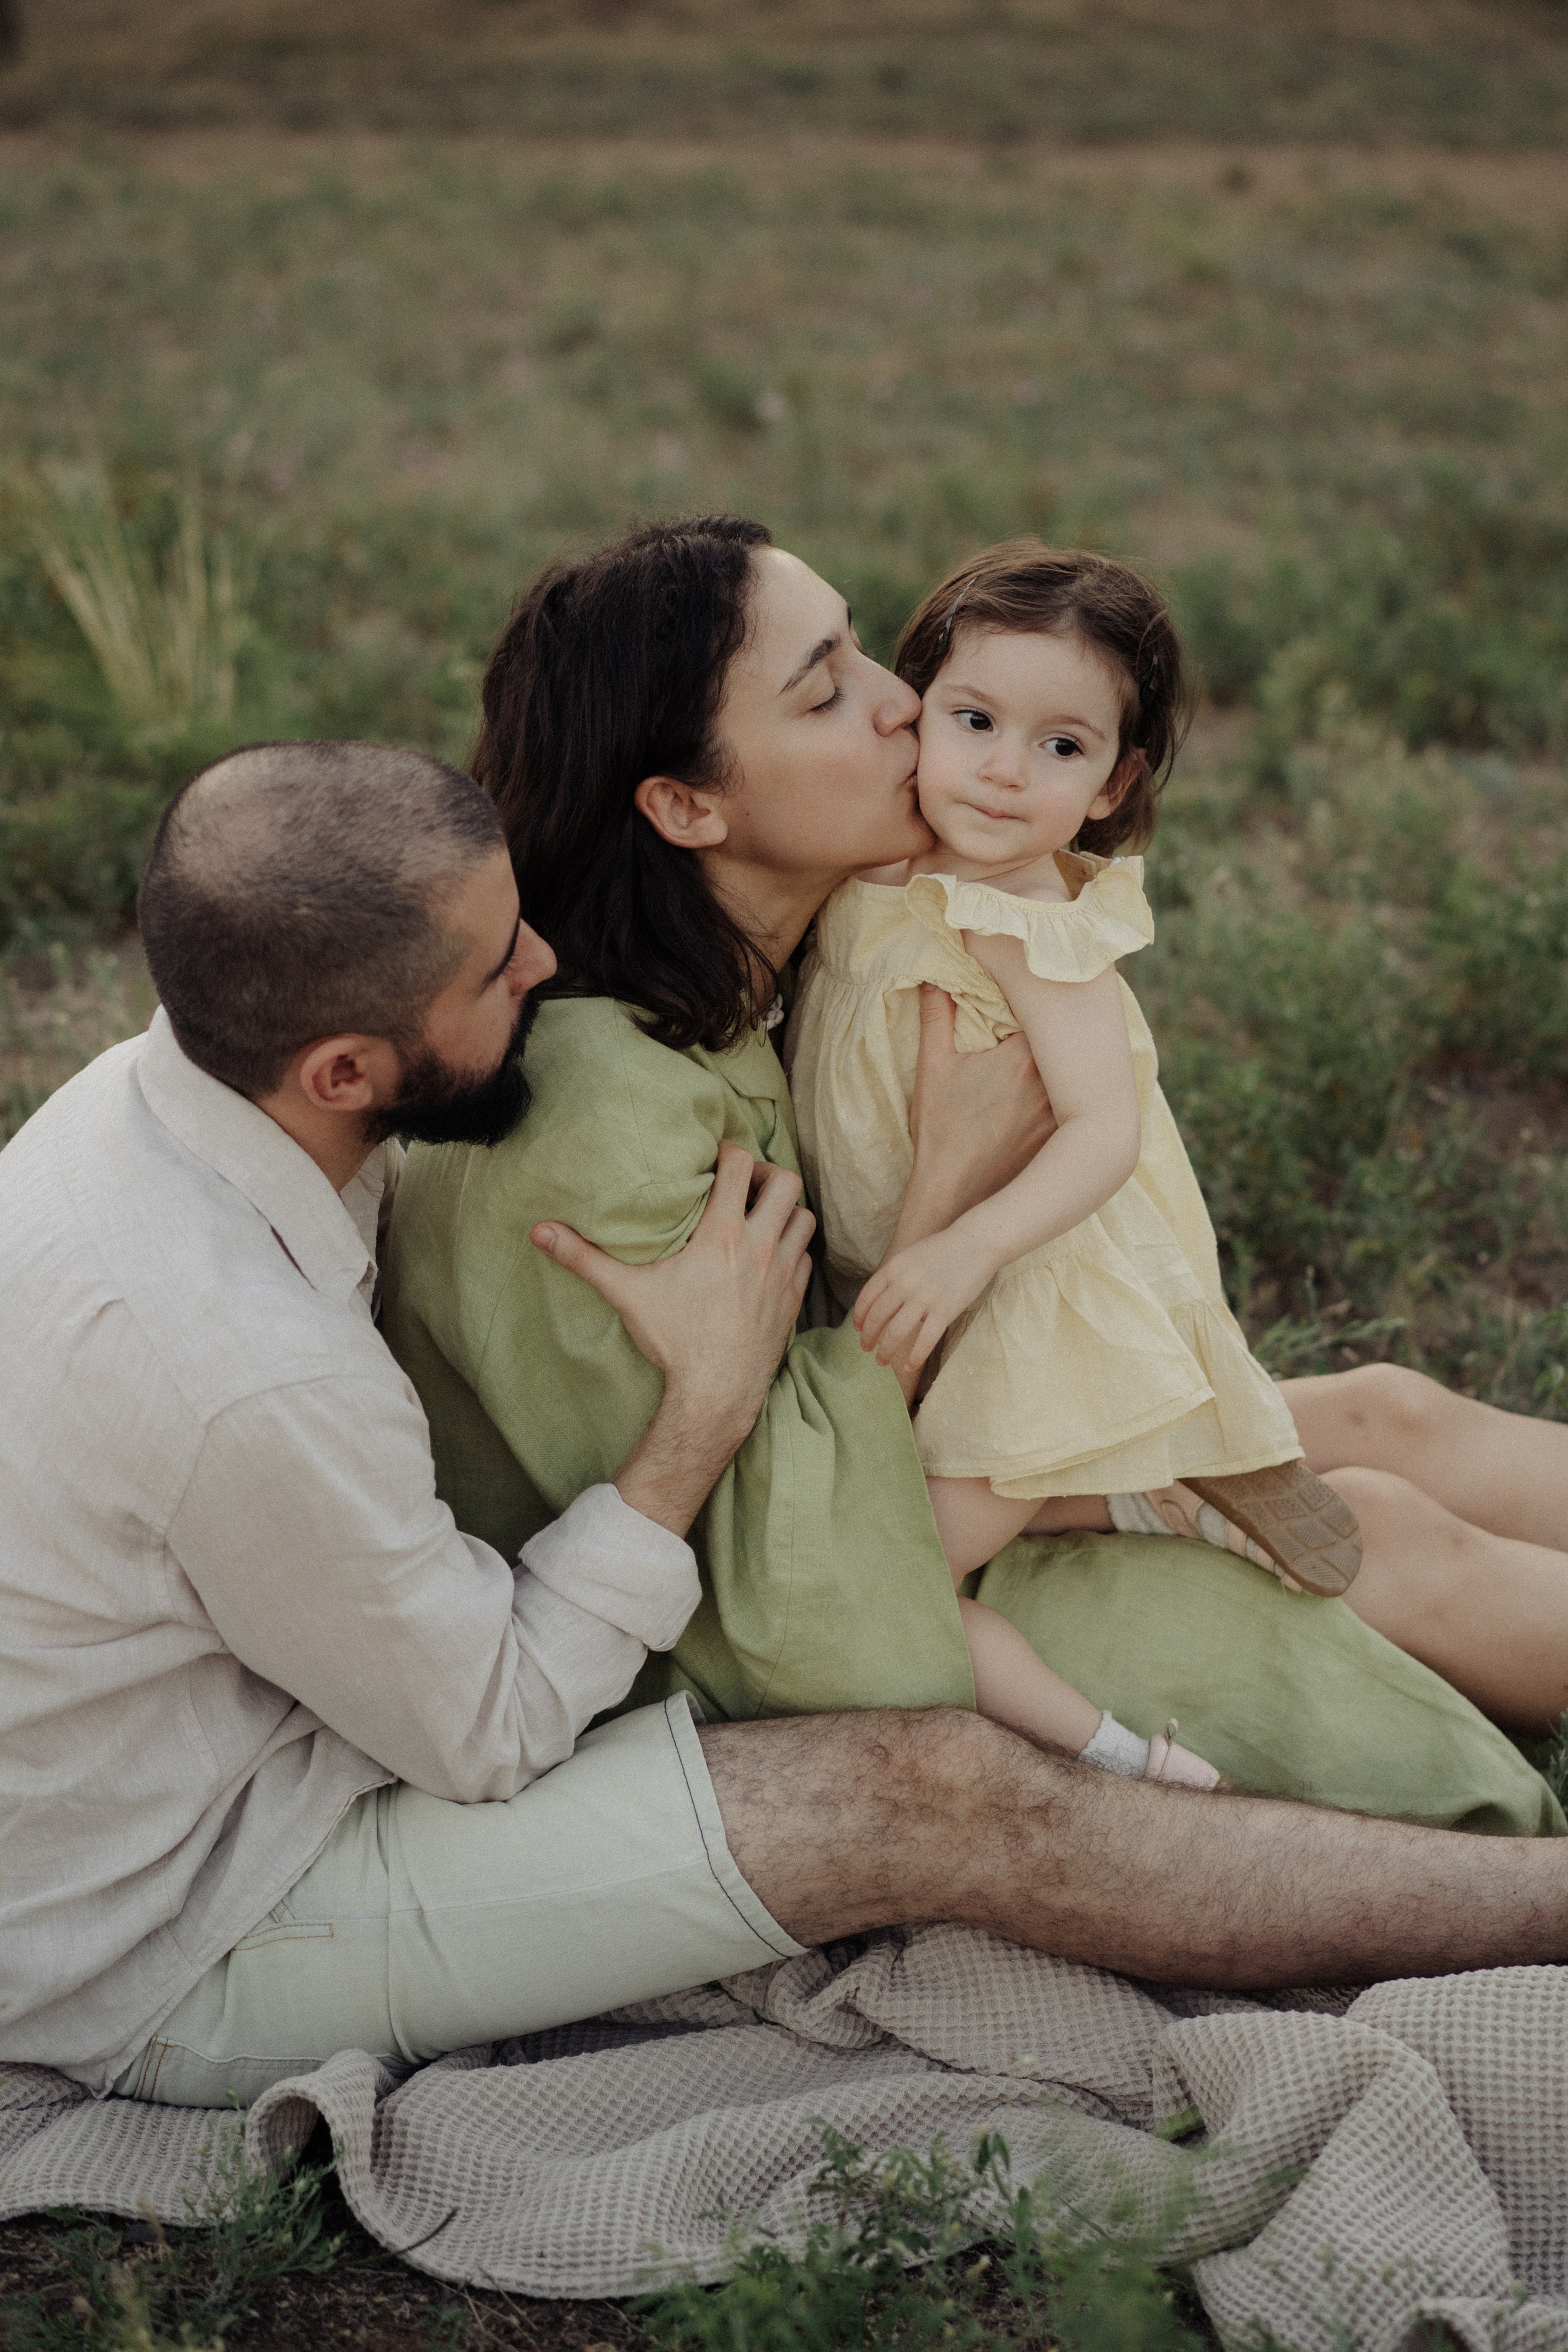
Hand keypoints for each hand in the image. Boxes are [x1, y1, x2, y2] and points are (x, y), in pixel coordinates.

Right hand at [531, 1143, 814, 1534]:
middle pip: (786, 1182)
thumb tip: (539, 1232)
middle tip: (744, 1184)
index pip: (739, 1166)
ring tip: (760, 1216)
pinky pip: (806, 1257)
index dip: (729, 1152)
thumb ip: (583, 1258)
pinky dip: (794, 1248)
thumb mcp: (626, 1294)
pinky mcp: (793, 1299)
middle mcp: (760, 1247)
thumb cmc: (673, 1341)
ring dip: (786, 1211)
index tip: (715, 1158)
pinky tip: (770, 1257)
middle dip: (767, 1174)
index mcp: (722, 1235)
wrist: (716, 1394)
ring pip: (804, 1218)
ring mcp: (783, 1273)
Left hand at [852, 1225, 994, 1377]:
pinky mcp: (944, 1310)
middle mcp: (904, 1283)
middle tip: (865, 1348)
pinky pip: (924, 1340)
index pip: (867, 1297)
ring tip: (881, 1361)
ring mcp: (924, 1298)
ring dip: (885, 1350)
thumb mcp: (911, 1256)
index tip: (858, 1329)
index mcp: (893, 1268)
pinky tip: (908, 1367)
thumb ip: (896, 1276)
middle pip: (877, 1317)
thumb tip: (885, 1303)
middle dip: (868, 1337)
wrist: (977, 1242)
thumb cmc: (945, 1249)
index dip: (859, 1316)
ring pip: (895, 1332)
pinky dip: (914, 1357)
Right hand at [898, 987, 1055, 1248]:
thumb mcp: (932, 1069)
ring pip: (1077, 1070)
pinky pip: (1078, 1100)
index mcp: (1021, 1057)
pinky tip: (1069, 1088)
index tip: (1032, 995)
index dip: (1039, 1001)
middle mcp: (1051, 1082)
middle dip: (1058, 1026)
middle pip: (1065, 1039)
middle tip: (1053, 1012)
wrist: (955, 1194)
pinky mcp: (1066, 1135)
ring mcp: (1063, 1110)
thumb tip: (936, 978)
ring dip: (1070, 1057)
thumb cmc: (941, 1132)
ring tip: (1063, 1047)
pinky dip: (1074, 1090)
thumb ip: (937, 1018)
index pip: (1042, 1012)